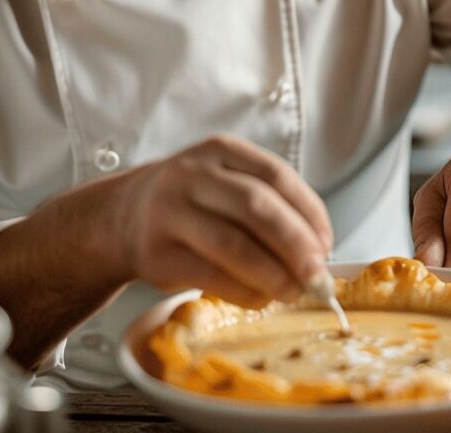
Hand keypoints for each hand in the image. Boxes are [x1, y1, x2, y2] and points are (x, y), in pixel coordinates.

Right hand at [107, 136, 332, 306]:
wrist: (123, 216)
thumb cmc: (193, 203)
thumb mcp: (225, 182)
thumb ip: (268, 205)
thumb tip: (317, 252)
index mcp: (220, 150)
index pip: (277, 176)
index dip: (309, 212)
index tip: (326, 244)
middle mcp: (192, 175)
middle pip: (257, 207)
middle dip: (296, 245)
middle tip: (317, 274)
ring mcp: (170, 212)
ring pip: (234, 245)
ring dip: (273, 274)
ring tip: (294, 291)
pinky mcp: (157, 253)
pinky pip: (211, 276)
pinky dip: (245, 292)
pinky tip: (262, 298)